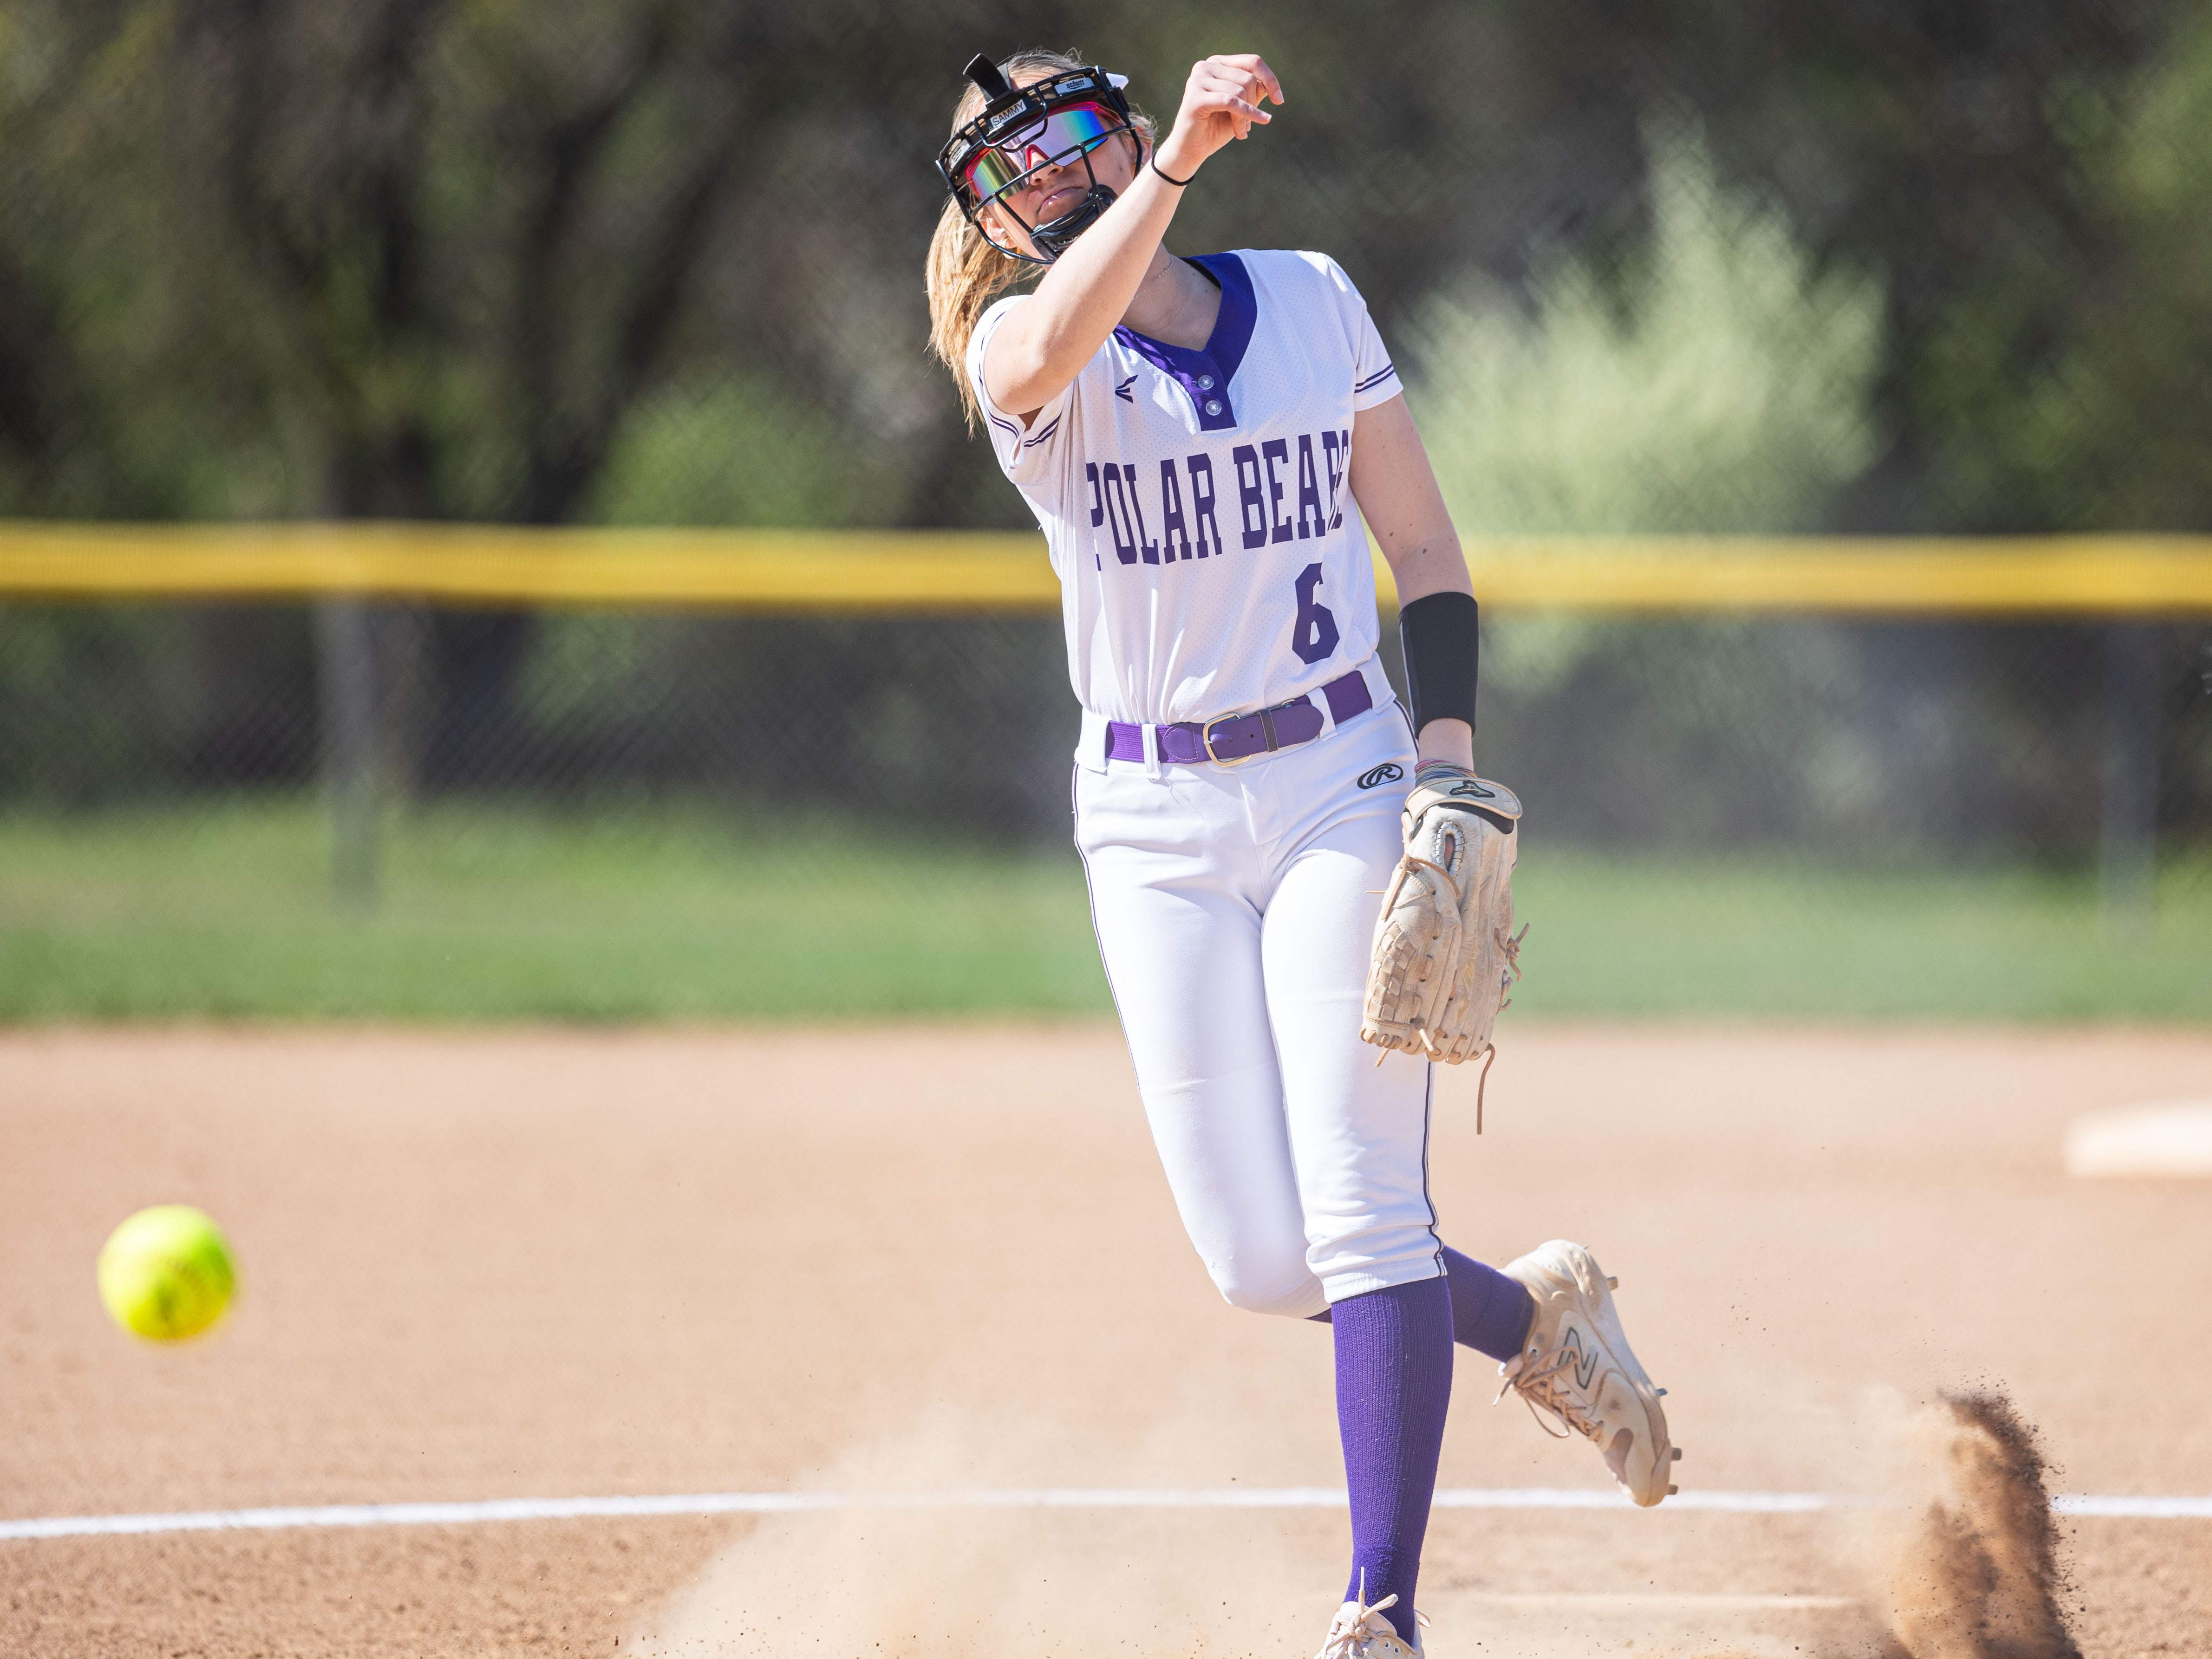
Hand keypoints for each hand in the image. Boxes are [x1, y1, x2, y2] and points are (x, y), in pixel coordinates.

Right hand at [1152, 54, 1283, 179]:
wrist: (1190, 150)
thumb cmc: (1216, 128)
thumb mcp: (1242, 107)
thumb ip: (1254, 92)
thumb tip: (1267, 84)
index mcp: (1217, 64)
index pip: (1252, 62)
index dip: (1270, 79)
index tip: (1279, 100)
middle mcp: (1205, 66)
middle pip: (1248, 78)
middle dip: (1254, 104)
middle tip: (1249, 126)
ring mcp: (1198, 79)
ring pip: (1240, 91)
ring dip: (1246, 116)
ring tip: (1241, 132)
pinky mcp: (1195, 97)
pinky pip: (1230, 102)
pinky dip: (1245, 115)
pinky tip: (1250, 129)